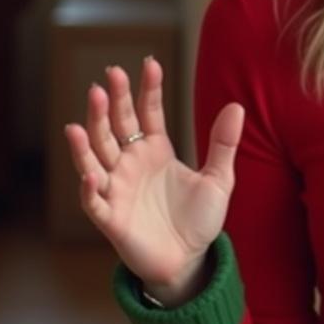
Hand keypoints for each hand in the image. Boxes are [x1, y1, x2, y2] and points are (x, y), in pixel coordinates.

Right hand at [63, 57, 243, 304]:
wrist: (189, 261)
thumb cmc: (199, 219)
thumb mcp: (219, 178)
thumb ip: (224, 144)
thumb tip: (237, 106)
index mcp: (156, 150)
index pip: (147, 112)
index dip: (147, 89)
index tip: (149, 63)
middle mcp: (132, 164)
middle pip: (117, 126)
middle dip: (112, 101)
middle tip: (110, 75)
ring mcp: (118, 188)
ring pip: (97, 155)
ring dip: (89, 134)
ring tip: (85, 111)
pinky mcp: (111, 218)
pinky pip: (94, 200)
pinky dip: (89, 186)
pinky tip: (90, 172)